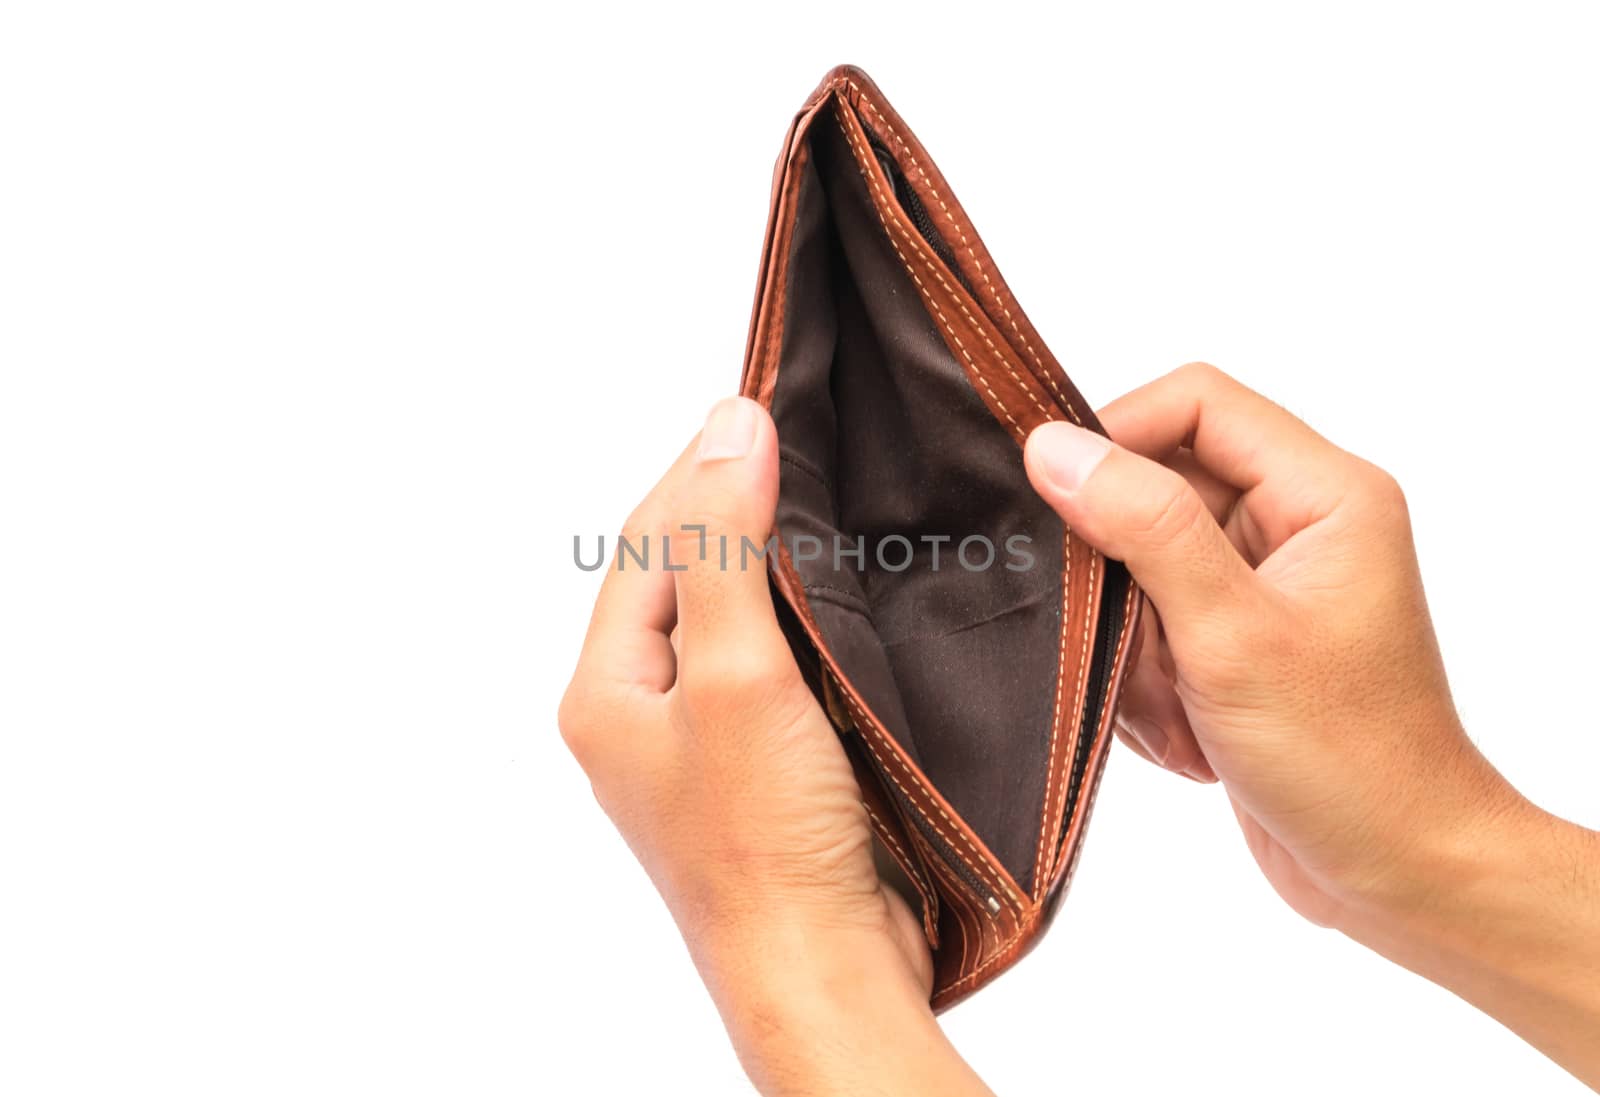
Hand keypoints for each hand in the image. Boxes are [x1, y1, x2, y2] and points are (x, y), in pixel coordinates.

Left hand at [560, 397, 990, 1095]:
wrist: (819, 968)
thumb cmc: (766, 843)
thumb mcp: (737, 673)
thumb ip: (723, 548)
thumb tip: (731, 426)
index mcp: (606, 689)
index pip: (648, 543)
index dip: (702, 470)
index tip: (763, 405)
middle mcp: (639, 711)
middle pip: (680, 574)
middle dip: (732, 506)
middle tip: (799, 436)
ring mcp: (696, 741)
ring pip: (727, 616)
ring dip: (770, 558)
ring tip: (824, 495)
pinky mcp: (754, 765)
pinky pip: (767, 663)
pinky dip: (799, 616)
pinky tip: (842, 590)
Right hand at [1024, 363, 1599, 1085]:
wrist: (1397, 874)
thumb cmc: (1348, 760)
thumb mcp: (1231, 634)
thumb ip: (1145, 527)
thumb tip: (1055, 448)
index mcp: (1324, 494)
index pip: (1195, 404)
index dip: (1115, 434)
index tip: (1053, 495)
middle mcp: (1298, 524)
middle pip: (1159, 486)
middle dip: (1122, 570)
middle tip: (1123, 638)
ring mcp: (1265, 584)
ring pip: (1142, 564)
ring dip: (1135, 641)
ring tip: (1173, 703)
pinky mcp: (1237, 639)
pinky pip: (1151, 624)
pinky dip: (1147, 679)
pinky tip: (1184, 732)